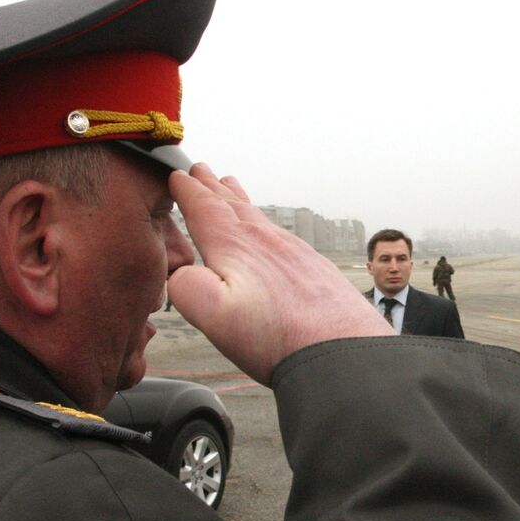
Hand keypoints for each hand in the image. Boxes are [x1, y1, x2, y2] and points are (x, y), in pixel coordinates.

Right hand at [167, 164, 393, 383]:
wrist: (344, 351)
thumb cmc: (279, 337)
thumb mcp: (214, 315)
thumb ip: (186, 286)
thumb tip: (179, 271)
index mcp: (237, 246)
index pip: (204, 207)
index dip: (186, 190)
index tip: (176, 175)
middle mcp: (267, 240)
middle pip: (233, 204)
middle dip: (212, 186)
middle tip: (200, 170)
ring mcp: (294, 252)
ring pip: (259, 216)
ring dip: (238, 200)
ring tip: (229, 187)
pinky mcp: (314, 268)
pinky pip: (282, 234)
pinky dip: (265, 224)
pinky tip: (269, 234)